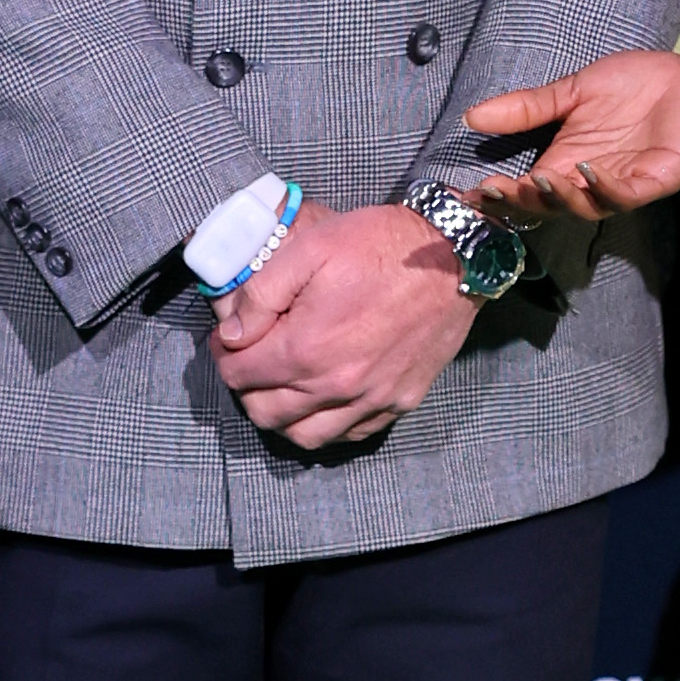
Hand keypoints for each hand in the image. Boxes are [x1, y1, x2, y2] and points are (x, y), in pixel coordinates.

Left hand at [208, 199, 477, 449]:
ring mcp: (372, 399)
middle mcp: (336, 385)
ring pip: (306, 436)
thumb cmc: (381, 245)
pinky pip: (351, 434)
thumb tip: (234, 333)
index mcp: (306, 347)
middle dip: (247, 390)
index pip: (240, 375)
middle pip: (266, 413)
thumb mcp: (311, 247)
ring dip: (283, 416)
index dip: (224, 357)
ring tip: (282, 386)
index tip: (228, 342)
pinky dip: (327, 424)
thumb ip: (262, 294)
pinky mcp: (400, 401)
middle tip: (250, 362)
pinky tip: (324, 398)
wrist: (455, 257)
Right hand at [460, 54, 679, 217]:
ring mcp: (622, 184)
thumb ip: (529, 107)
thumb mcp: (573, 91)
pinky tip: (589, 171)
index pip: (528, 189)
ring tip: (539, 180)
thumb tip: (472, 116)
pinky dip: (606, 187)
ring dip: (562, 198)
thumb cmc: (633, 85)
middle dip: (523, 202)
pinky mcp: (655, 181)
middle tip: (496, 192)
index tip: (472, 191)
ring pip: (586, 207)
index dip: (502, 194)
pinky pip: (626, 195)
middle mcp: (590, 180)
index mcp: (567, 161)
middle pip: (551, 206)